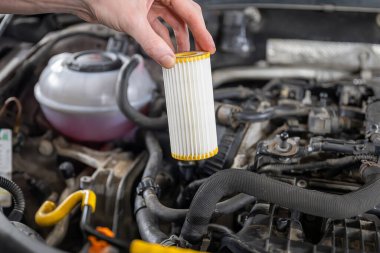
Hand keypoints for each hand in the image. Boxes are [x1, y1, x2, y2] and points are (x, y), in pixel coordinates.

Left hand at [77, 0, 215, 67]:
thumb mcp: (132, 22)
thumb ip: (152, 43)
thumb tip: (168, 60)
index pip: (190, 12)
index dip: (202, 32)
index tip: (208, 47)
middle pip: (183, 17)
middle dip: (192, 37)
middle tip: (200, 54)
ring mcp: (150, 3)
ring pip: (171, 23)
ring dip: (177, 41)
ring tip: (183, 57)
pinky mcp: (141, 12)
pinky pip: (158, 27)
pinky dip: (162, 40)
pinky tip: (166, 51)